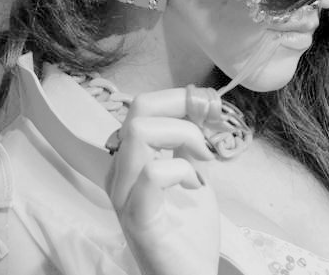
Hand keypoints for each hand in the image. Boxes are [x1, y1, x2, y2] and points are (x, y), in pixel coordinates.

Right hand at [108, 87, 220, 274]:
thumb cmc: (190, 230)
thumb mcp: (192, 172)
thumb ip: (188, 143)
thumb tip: (199, 107)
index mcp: (130, 159)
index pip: (143, 106)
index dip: (179, 99)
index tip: (209, 110)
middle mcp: (120, 172)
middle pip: (138, 110)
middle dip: (182, 110)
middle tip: (206, 134)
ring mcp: (124, 195)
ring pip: (139, 132)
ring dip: (183, 136)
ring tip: (202, 159)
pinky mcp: (137, 217)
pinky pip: (153, 173)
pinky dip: (181, 169)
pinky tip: (194, 185)